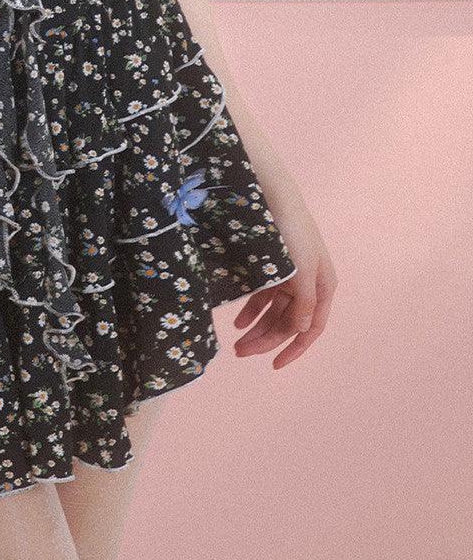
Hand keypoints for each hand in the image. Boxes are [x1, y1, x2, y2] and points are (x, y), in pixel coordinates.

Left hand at [231, 194, 336, 368]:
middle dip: (266, 339)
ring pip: (274, 312)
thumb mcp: (300, 270)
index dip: (294, 349)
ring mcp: (290, 276)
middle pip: (289, 322)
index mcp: (323, 287)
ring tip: (237, 341)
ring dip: (257, 328)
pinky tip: (238, 321)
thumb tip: (304, 330)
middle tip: (240, 352)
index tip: (274, 365)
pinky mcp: (273, 267)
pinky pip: (264, 296)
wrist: (271, 194)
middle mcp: (309, 285)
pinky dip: (252, 310)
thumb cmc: (290, 232)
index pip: (311, 329)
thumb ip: (303, 303)